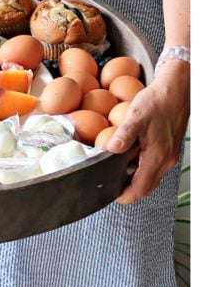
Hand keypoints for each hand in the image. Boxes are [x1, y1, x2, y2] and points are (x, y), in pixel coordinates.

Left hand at [107, 63, 189, 203]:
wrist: (177, 90)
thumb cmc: (158, 101)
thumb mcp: (136, 115)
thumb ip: (124, 134)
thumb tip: (110, 148)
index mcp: (157, 157)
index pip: (140, 189)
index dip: (124, 196)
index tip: (110, 194)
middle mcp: (165, 161)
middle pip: (146, 188)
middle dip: (128, 190)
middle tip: (110, 184)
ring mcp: (169, 156)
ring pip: (151, 178)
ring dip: (135, 179)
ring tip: (116, 170)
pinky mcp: (169, 150)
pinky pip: (154, 167)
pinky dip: (141, 168)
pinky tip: (130, 155)